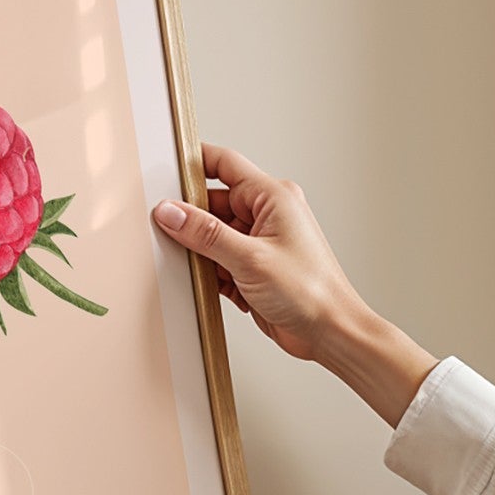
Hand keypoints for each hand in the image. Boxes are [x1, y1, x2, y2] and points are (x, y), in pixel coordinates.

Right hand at [153, 144, 436, 425]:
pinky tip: (209, 284)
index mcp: (273, 197)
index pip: (224, 164)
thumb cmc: (310, 291)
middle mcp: (266, 215)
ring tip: (195, 265)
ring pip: (212, 235)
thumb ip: (206, 233)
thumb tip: (171, 212)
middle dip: (190, 219)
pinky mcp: (252, 267)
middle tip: (168, 230)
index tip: (164, 171)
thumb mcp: (249, 258)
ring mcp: (259, 241)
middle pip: (212, 203)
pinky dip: (209, 272)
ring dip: (200, 250)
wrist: (329, 332)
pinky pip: (218, 260)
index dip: (193, 163)